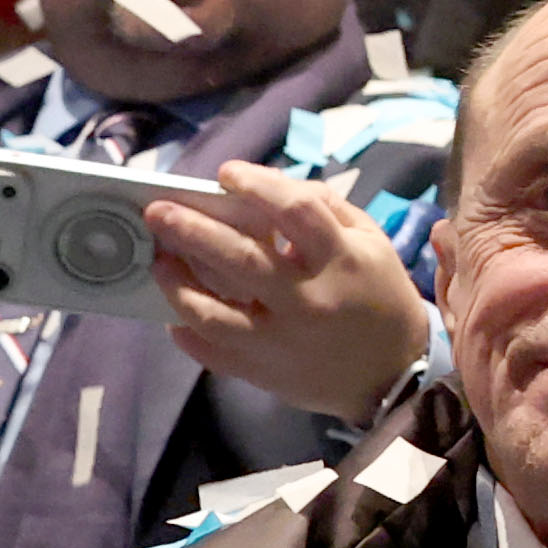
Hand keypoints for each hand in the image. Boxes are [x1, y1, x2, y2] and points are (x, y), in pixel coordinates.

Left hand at [145, 166, 438, 416]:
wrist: (392, 373)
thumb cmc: (379, 294)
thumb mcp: (370, 241)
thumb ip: (324, 208)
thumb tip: (267, 186)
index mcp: (340, 259)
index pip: (295, 211)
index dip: (256, 186)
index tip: (225, 174)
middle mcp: (307, 299)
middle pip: (240, 259)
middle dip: (191, 230)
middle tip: (155, 211)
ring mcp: (281, 340)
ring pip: (214, 313)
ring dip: (177, 283)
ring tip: (158, 261)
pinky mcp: (264, 371)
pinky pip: (212, 352)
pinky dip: (187, 330)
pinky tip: (175, 312)